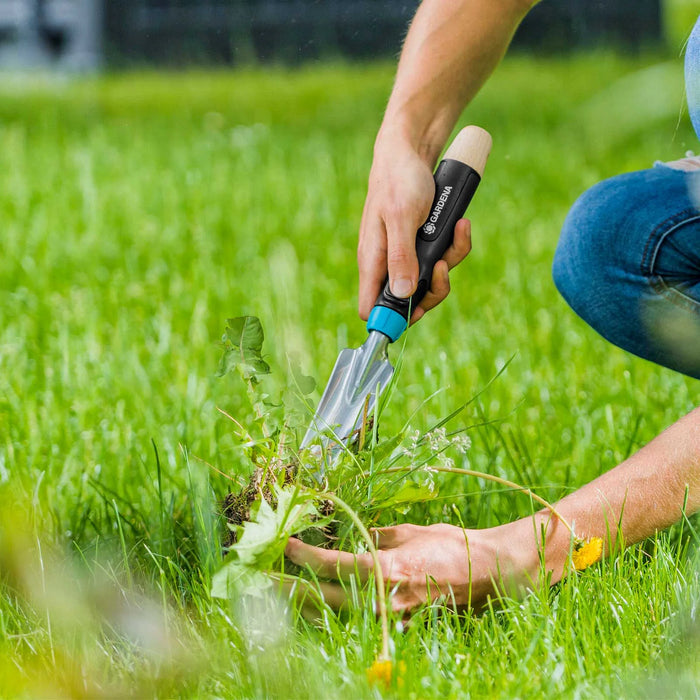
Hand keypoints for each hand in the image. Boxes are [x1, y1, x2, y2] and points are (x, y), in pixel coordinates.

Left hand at [285, 521, 536, 615]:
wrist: (484, 574)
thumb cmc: (449, 546)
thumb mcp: (409, 532)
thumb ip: (376, 536)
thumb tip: (351, 535)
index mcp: (387, 570)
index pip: (334, 565)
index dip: (305, 555)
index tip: (285, 543)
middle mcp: (383, 599)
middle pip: (324, 598)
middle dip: (288, 588)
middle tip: (257, 578)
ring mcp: (387, 617)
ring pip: (333, 615)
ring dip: (301, 603)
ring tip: (272, 593)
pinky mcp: (393, 624)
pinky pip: (352, 620)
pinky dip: (326, 612)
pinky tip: (308, 605)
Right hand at [357, 135, 472, 323]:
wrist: (411, 150)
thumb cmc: (399, 180)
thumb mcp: (402, 217)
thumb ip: (401, 257)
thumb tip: (404, 295)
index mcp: (373, 262)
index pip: (372, 307)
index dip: (392, 320)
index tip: (416, 312)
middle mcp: (387, 264)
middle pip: (409, 302)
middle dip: (433, 289)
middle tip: (444, 266)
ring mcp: (405, 255)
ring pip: (430, 280)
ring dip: (450, 261)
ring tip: (458, 231)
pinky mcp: (421, 245)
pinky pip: (441, 258)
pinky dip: (455, 244)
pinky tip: (461, 225)